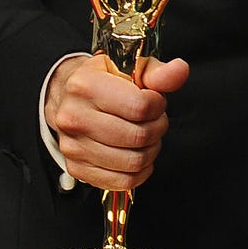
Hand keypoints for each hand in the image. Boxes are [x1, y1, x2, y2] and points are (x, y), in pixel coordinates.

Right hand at [44, 52, 189, 190]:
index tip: (155, 101)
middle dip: (157, 128)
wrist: (68, 97)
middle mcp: (74, 117)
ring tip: (147, 135)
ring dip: (150, 150)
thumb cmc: (103, 80)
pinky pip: (122, 182)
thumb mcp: (130, 66)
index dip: (158, 105)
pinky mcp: (76, 168)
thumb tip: (179, 70)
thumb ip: (157, 72)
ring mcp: (73, 146)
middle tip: (155, 119)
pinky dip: (140, 171)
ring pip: (133, 162)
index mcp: (85, 85)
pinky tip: (138, 154)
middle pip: (137, 136)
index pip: (139, 106)